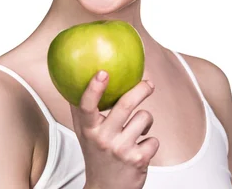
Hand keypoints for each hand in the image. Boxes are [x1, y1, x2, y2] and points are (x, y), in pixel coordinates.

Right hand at [71, 71, 158, 188]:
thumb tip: (77, 81)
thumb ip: (83, 110)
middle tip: (148, 84)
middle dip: (141, 89)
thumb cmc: (97, 155)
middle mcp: (103, 139)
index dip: (94, 88)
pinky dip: (151, 142)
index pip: (87, 107)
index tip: (103, 72)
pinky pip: (154, 138)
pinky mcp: (138, 160)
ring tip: (138, 131)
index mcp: (89, 130)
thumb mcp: (85, 134)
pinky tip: (140, 150)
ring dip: (146, 121)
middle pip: (125, 105)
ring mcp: (121, 150)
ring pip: (145, 117)